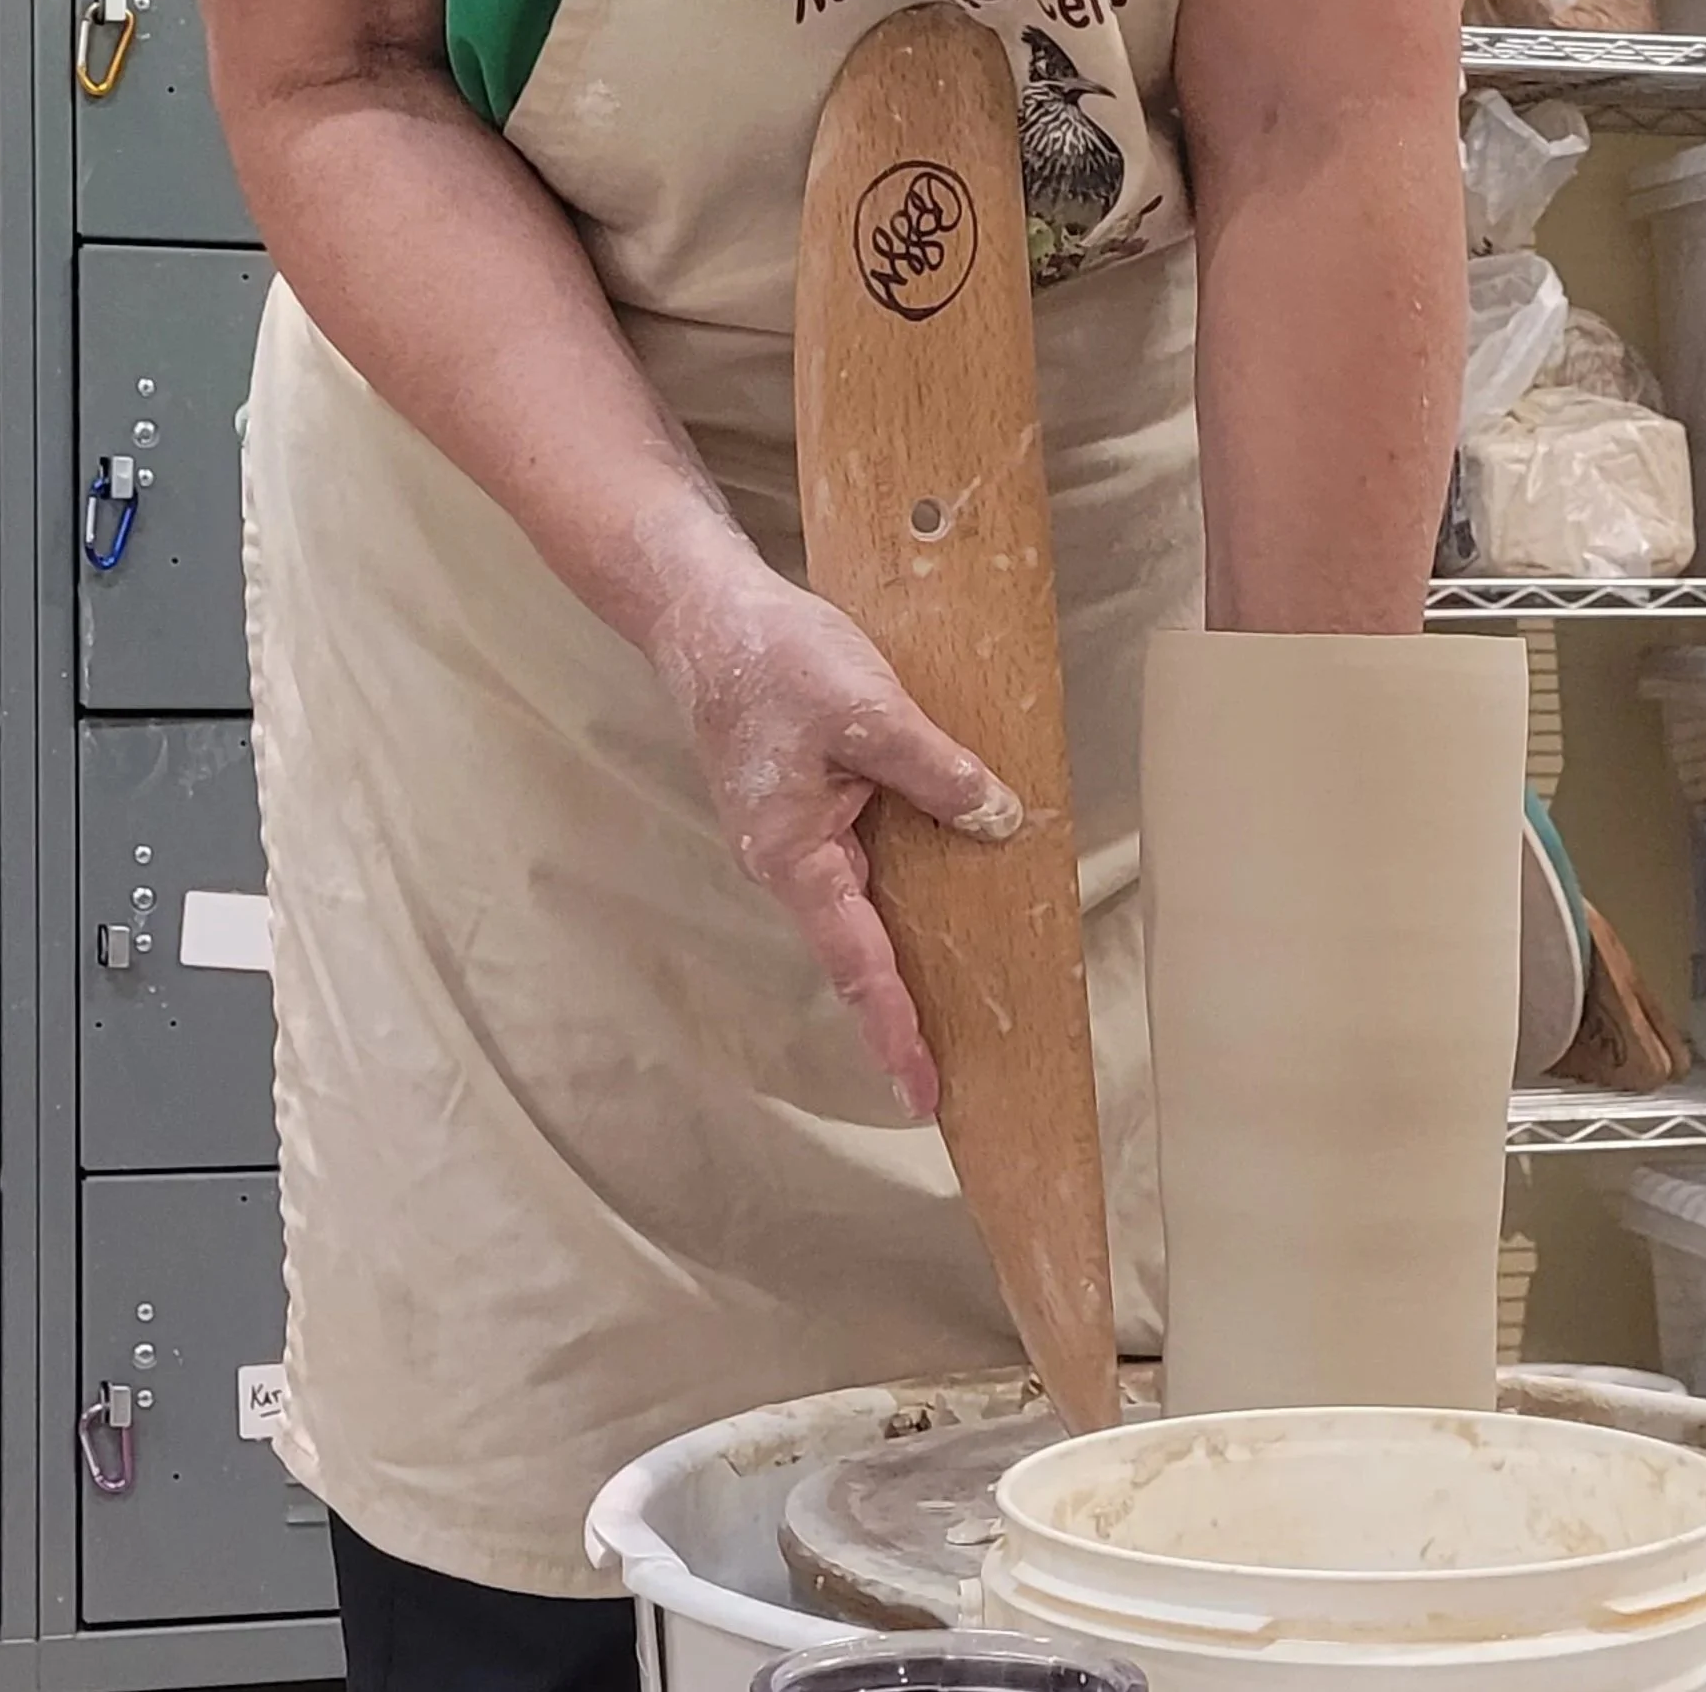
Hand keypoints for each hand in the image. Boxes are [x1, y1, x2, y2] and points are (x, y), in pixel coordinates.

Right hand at [644, 553, 1021, 1114]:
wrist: (705, 611)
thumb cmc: (773, 658)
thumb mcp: (868, 709)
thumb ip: (936, 770)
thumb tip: (999, 820)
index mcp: (792, 855)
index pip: (855, 963)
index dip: (894, 1029)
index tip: (925, 1093)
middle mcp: (788, 860)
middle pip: (858, 948)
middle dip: (905, 1007)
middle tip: (957, 1072)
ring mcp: (794, 834)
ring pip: (862, 902)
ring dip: (907, 943)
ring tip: (969, 991)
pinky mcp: (806, 802)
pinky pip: (861, 857)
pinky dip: (903, 878)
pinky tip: (948, 874)